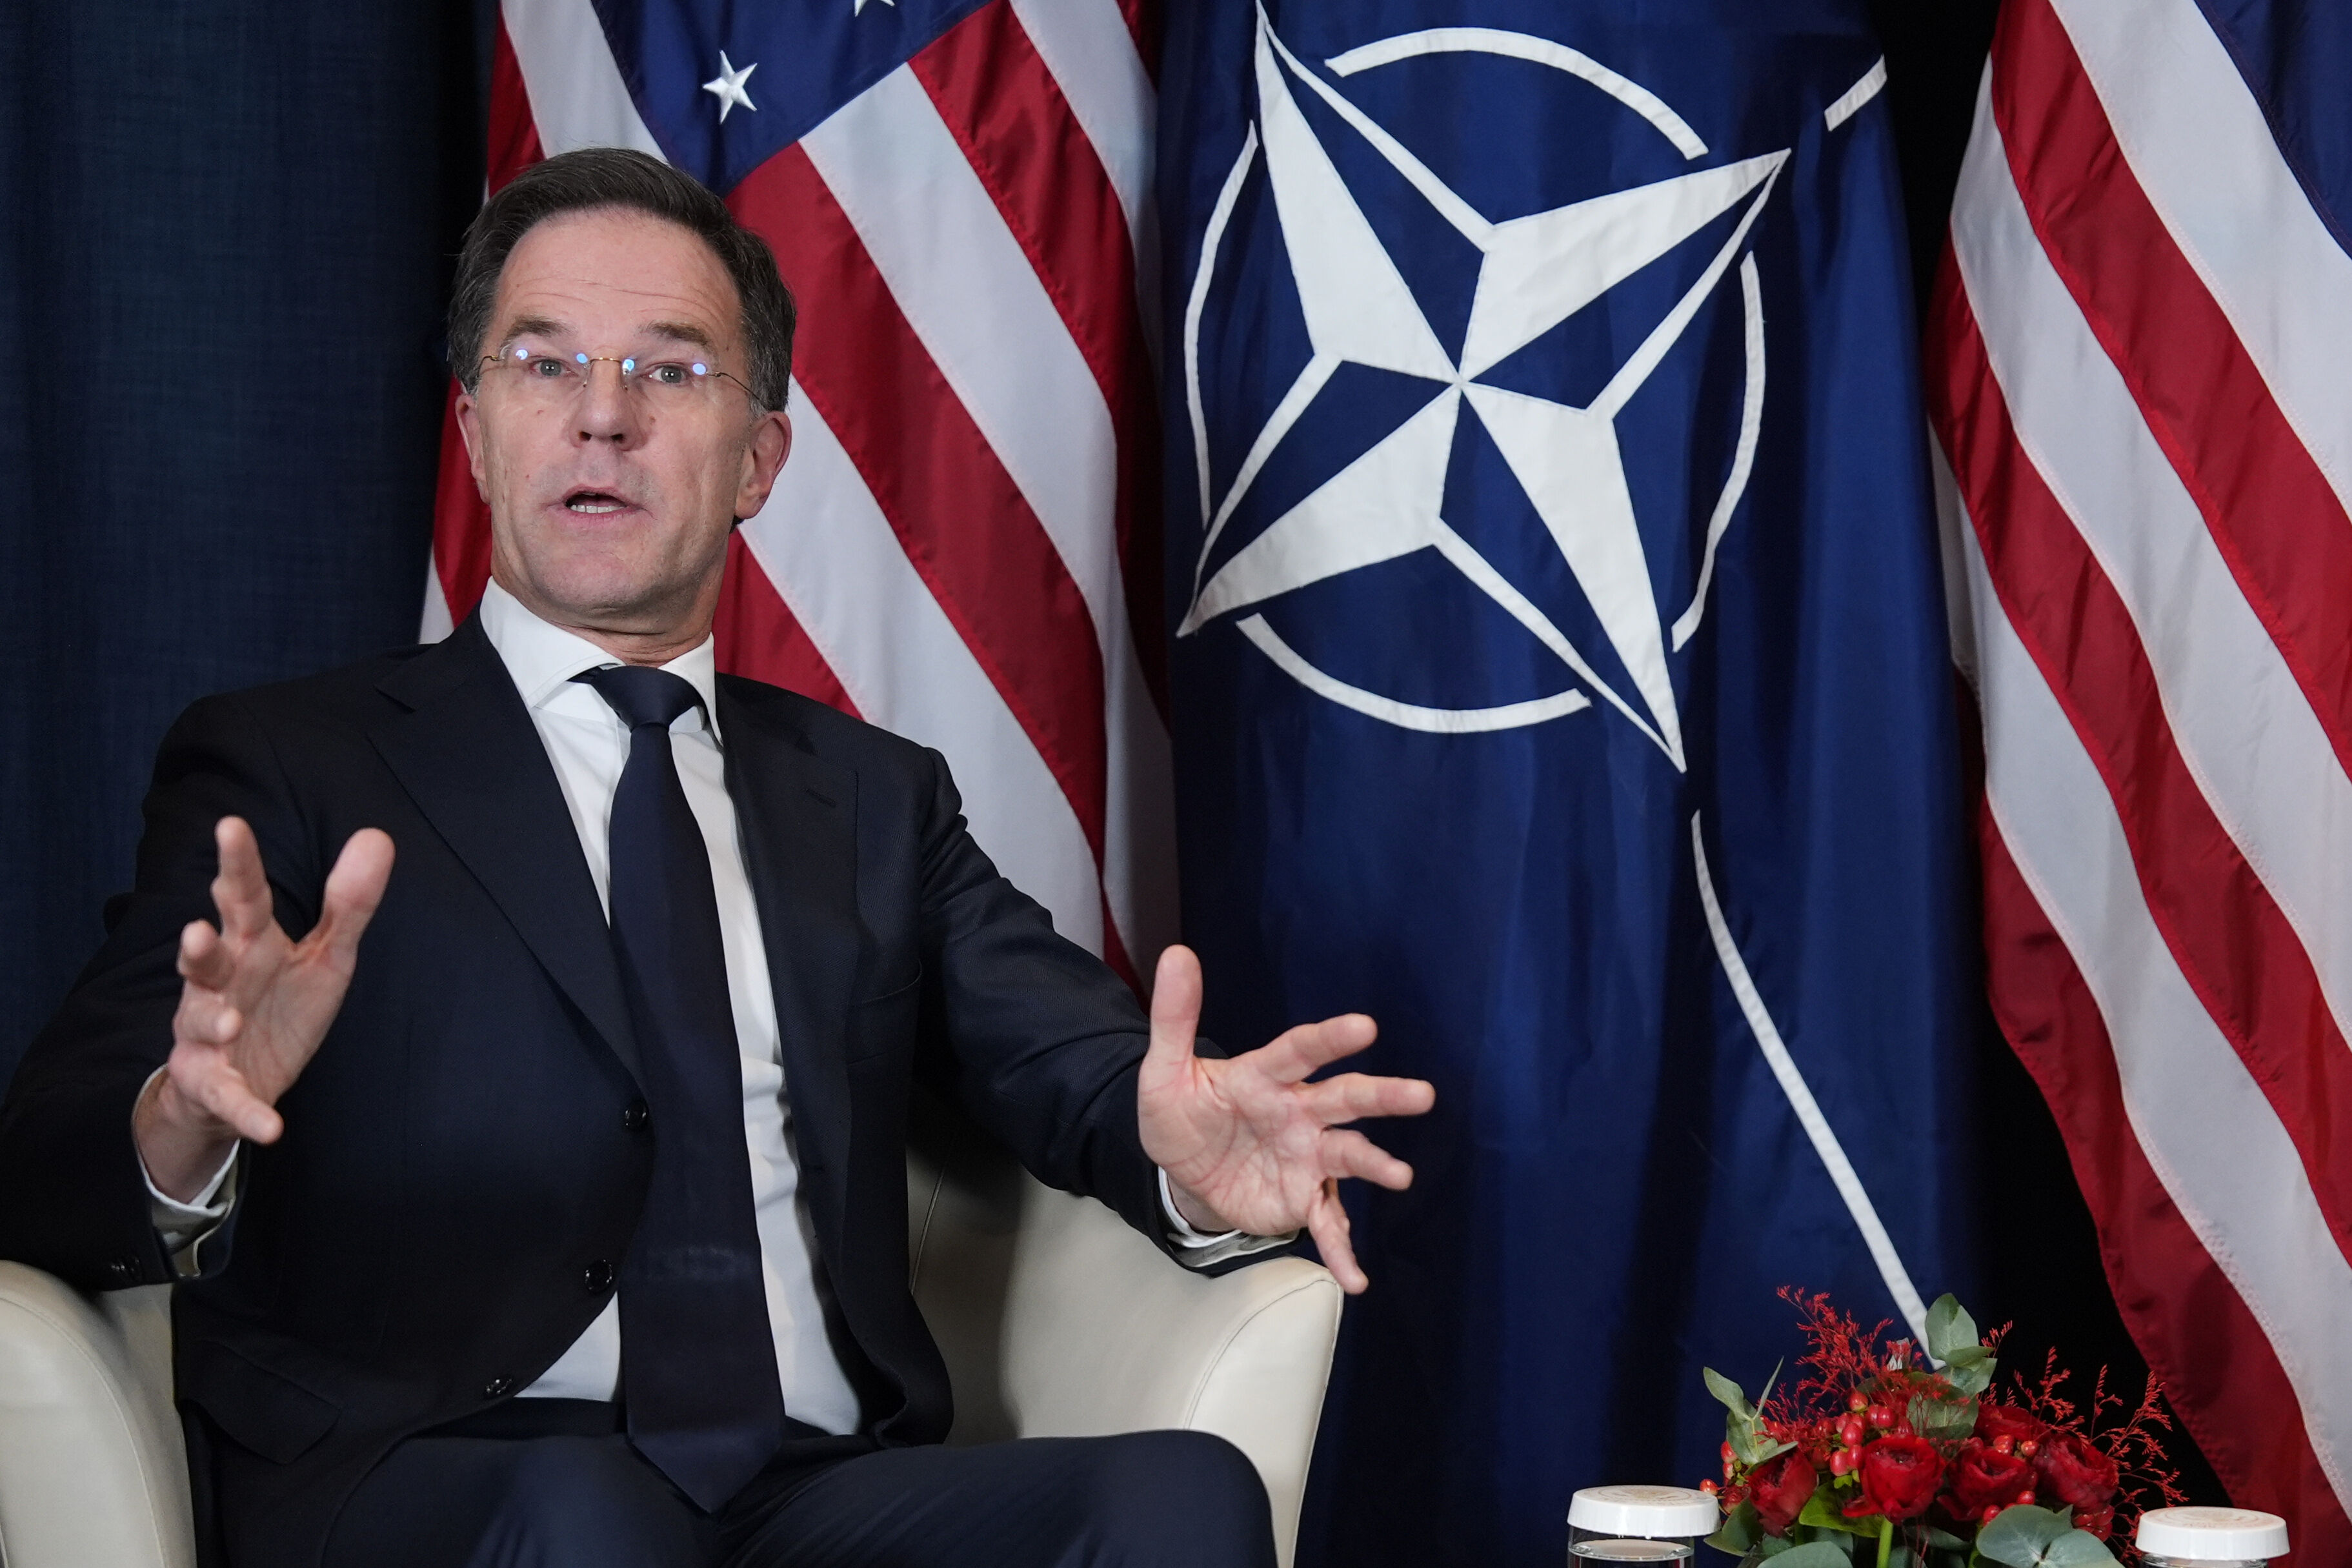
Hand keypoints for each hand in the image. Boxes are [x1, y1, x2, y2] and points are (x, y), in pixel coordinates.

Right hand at [132, 817, 394, 1200]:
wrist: (241, 1082)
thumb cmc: (279, 1005)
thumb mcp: (324, 956)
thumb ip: (349, 904)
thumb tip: (377, 836)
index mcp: (251, 945)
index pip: (243, 898)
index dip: (236, 864)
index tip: (230, 825)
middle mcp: (220, 984)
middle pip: (207, 957)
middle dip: (199, 945)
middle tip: (200, 928)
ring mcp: (207, 1035)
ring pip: (198, 1022)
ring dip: (210, 1019)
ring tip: (228, 1019)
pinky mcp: (213, 1084)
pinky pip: (228, 1098)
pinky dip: (247, 1111)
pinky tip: (271, 1126)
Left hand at [1137, 945, 1433, 1292]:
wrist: (1183, 1172)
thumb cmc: (1182, 1114)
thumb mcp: (1165, 1071)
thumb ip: (1174, 1017)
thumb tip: (1177, 954)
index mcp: (1267, 1076)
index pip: (1300, 1052)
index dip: (1330, 1039)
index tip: (1365, 1027)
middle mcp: (1299, 1113)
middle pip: (1345, 1100)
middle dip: (1382, 1097)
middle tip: (1422, 1094)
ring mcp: (1307, 1157)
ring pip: (1349, 1156)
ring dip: (1376, 1164)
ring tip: (1401, 1176)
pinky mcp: (1303, 1198)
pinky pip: (1327, 1223)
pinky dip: (1341, 1249)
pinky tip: (1355, 1278)